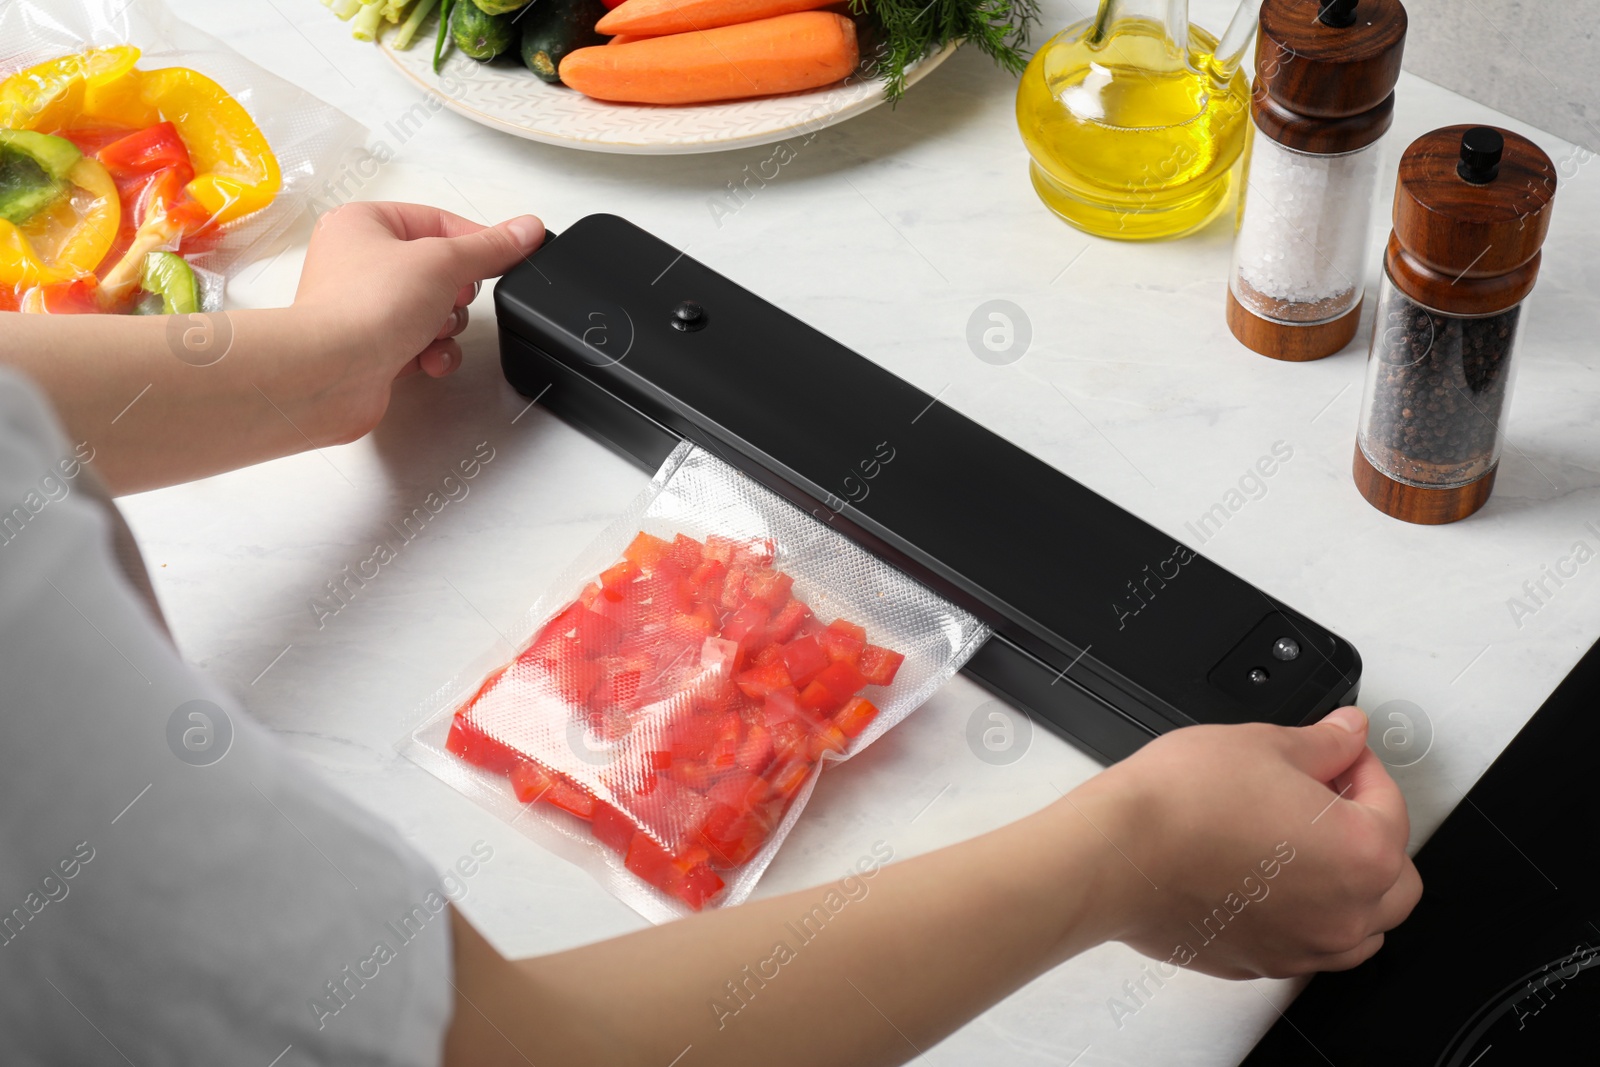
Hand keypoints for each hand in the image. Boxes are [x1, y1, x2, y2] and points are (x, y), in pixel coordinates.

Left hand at [288, 201, 544, 442]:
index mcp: (362, 223)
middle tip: (447, 298)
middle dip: (454, 294)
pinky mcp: (371, 347)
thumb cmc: (364, 308)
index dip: (476, 241)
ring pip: (432, 310)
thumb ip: (490, 247)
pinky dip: (431, 353)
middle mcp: (356, 262)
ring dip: (444, 326)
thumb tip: (526, 229)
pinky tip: (425, 358)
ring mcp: (363, 307)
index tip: (507, 256)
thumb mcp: (444, 263)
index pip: (437, 221)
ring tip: (428, 332)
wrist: (332, 373)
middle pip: (437, 269)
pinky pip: (420, 343)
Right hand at [1067, 706, 1420, 978]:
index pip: (1391, 805)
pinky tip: (1267, 880)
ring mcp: (1303, 947)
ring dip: (1349, 885)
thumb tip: (1347, 733)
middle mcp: (1344, 913)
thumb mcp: (1263, 743)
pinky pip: (1308, 945)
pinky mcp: (1260, 963)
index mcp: (1362, 855)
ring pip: (1361, 926)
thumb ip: (1324, 742)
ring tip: (1301, 845)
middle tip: (1324, 794)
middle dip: (1370, 831)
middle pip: (1394, 877)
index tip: (1336, 752)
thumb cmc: (1182, 803)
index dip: (1360, 765)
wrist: (1118, 854)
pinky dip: (1305, 916)